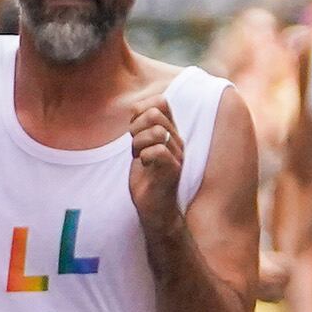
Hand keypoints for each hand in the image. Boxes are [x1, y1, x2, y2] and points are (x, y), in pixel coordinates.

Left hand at [127, 96, 187, 236]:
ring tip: (139, 157)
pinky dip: (144, 156)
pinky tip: (144, 165)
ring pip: (156, 131)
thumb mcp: (140, 147)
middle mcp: (177, 140)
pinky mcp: (173, 170)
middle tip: (135, 147)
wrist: (154, 209)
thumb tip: (136, 107)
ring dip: (138, 143)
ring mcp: (177, 155)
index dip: (141, 110)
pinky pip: (159, 150)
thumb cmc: (146, 178)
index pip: (160, 102)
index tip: (134, 130)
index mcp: (170, 132)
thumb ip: (140, 127)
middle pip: (155, 113)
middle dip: (136, 128)